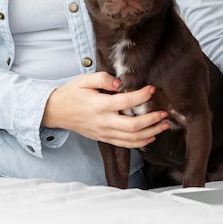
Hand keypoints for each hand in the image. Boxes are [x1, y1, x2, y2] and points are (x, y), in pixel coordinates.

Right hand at [42, 72, 169, 147]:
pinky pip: (125, 144)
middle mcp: (103, 122)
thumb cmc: (72, 93)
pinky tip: (151, 136)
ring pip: (131, 139)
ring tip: (164, 125)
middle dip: (152, 120)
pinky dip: (140, 143)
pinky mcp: (104, 139)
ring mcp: (104, 133)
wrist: (56, 111)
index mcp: (100, 106)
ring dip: (151, 133)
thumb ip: (103, 78)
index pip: (126, 102)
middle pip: (133, 126)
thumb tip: (120, 84)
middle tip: (165, 113)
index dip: (142, 96)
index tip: (152, 89)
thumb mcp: (85, 80)